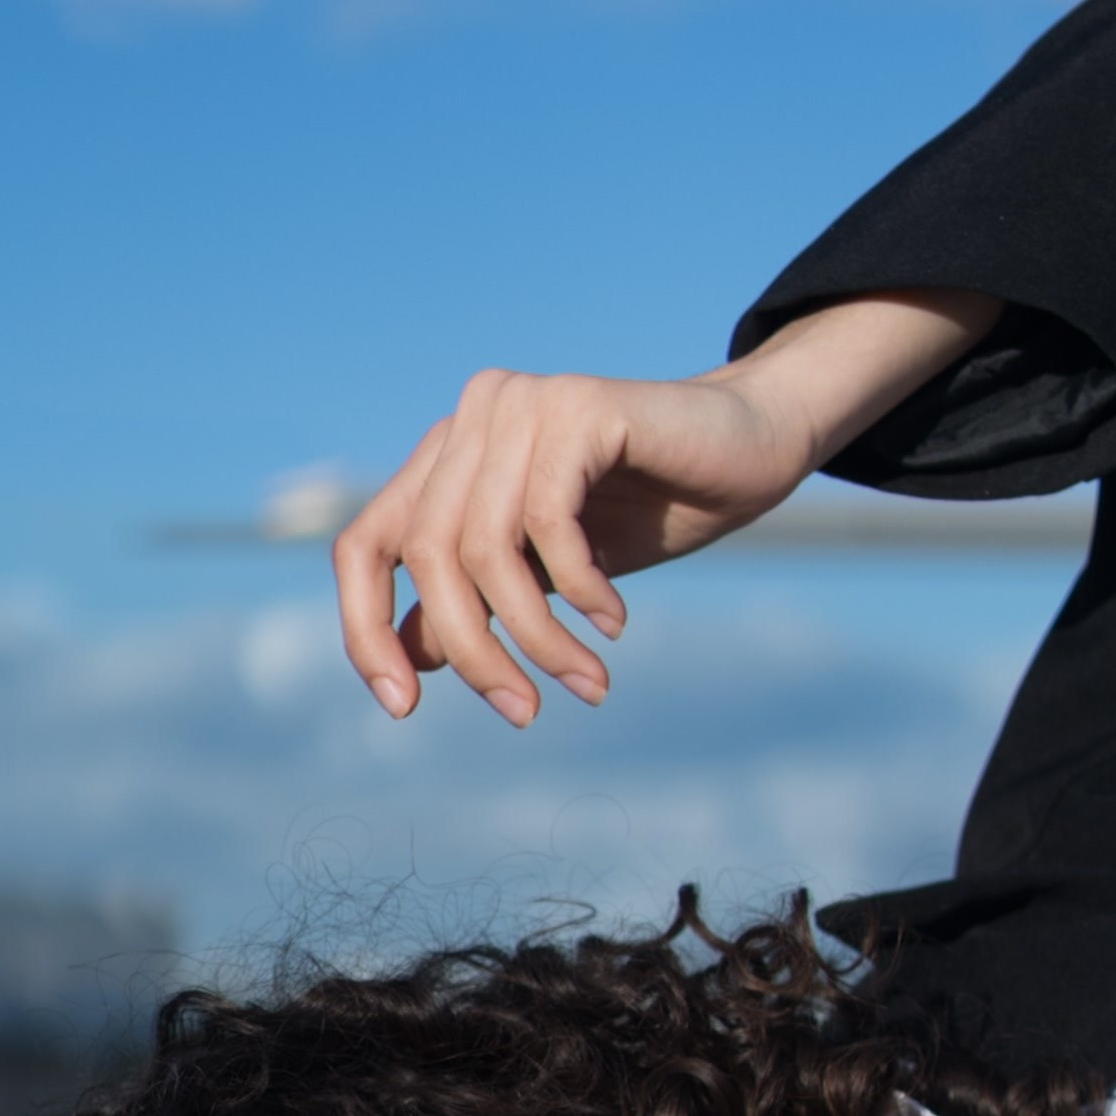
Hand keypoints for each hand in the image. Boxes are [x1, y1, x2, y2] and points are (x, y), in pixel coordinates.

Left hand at [334, 290, 999, 726]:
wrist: (750, 450)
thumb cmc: (650, 510)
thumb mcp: (546, 576)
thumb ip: (478, 603)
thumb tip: (407, 660)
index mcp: (448, 455)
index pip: (365, 546)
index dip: (365, 631)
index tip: (402, 709)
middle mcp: (472, 416)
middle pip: (427, 557)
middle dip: (473, 651)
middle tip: (525, 712)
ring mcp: (520, 403)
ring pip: (485, 547)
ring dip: (538, 635)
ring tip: (588, 681)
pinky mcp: (575, 405)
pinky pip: (549, 521)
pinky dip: (579, 587)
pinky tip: (614, 619)